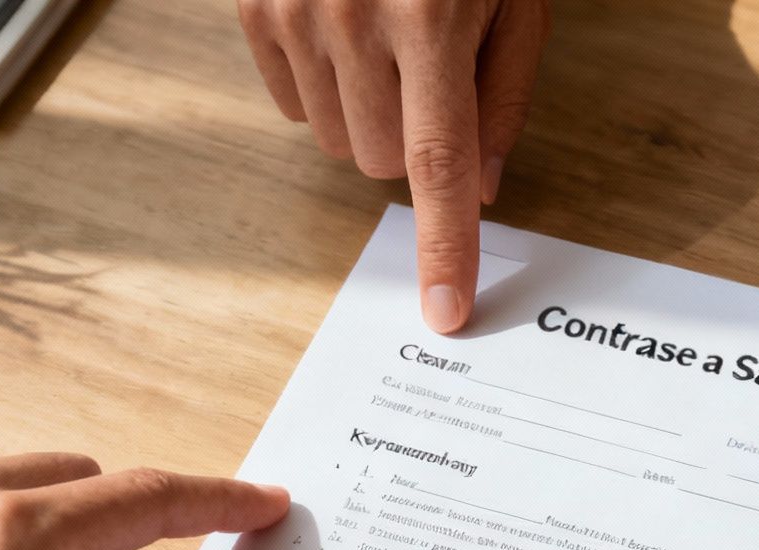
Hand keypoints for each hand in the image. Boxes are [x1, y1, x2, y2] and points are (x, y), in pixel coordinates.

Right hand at [237, 0, 550, 332]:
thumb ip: (503, 94)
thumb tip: (481, 187)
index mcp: (432, 18)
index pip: (438, 162)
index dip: (446, 245)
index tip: (447, 310)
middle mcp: (354, 19)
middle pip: (379, 161)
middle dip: (411, 145)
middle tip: (429, 81)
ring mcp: (294, 13)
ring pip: (333, 142)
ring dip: (366, 119)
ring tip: (386, 48)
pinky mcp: (255, 7)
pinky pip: (289, 106)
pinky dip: (322, 91)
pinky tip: (344, 37)